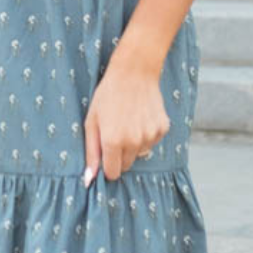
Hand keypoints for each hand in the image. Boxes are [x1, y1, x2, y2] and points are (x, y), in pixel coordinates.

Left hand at [82, 56, 169, 184]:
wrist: (134, 72)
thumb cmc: (108, 95)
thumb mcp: (92, 122)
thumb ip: (91, 153)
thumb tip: (89, 180)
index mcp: (113, 141)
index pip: (113, 173)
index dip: (108, 166)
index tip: (106, 154)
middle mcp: (133, 142)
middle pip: (127, 166)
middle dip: (119, 155)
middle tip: (115, 133)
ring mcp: (150, 135)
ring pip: (139, 154)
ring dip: (133, 144)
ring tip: (128, 122)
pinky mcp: (162, 128)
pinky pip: (152, 142)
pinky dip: (146, 135)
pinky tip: (140, 117)